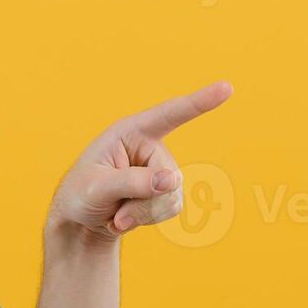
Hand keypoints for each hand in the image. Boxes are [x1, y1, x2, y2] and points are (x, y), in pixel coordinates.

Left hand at [46, 80, 232, 243]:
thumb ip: (133, 182)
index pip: (169, 114)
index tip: (226, 88)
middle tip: (116, 213)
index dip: (199, 102)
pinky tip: (125, 218)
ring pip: (172, 197)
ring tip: (116, 216)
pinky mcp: (165, 191)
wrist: (80, 220)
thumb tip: (172, 180)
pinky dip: (148, 220)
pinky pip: (171, 209)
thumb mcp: (97, 188)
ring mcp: (160, 170)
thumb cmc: (80, 194)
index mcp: (130, 132)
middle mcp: (150, 147)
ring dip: (144, 214)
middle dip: (144, 202)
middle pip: (169, 177)